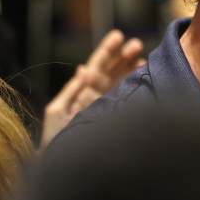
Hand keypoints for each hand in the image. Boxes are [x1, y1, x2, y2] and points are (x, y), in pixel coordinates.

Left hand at [39, 30, 144, 149]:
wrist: (63, 164)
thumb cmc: (56, 139)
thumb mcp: (58, 112)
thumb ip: (72, 90)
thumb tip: (83, 68)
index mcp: (82, 91)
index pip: (96, 67)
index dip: (106, 51)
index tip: (118, 36)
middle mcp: (97, 96)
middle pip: (112, 71)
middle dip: (123, 56)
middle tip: (137, 44)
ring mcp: (108, 106)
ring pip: (121, 81)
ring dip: (131, 68)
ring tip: (143, 56)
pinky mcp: (117, 117)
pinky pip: (128, 97)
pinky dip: (136, 85)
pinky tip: (144, 75)